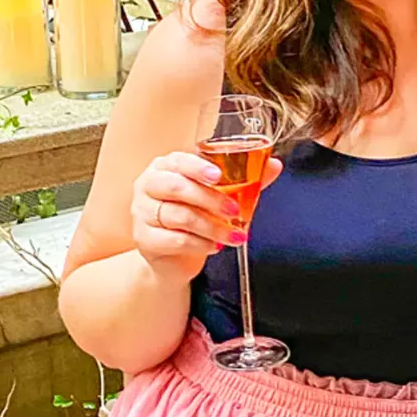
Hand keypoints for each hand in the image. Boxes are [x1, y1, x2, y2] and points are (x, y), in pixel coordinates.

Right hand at [131, 151, 282, 284]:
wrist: (173, 255)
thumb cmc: (194, 215)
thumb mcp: (219, 195)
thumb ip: (245, 179)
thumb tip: (274, 165)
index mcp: (165, 166)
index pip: (178, 160)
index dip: (198, 167)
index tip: (218, 176)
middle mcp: (148, 185)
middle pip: (176, 186)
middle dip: (210, 199)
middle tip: (235, 210)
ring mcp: (142, 212)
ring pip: (179, 215)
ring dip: (212, 227)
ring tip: (234, 235)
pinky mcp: (144, 239)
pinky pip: (175, 240)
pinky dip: (200, 244)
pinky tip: (214, 247)